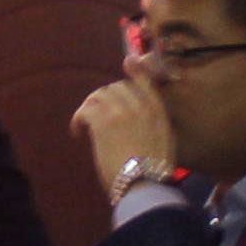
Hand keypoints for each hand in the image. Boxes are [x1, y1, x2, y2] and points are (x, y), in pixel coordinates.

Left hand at [75, 65, 176, 190]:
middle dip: (106, 98)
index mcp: (157, 110)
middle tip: (98, 114)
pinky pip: (85, 111)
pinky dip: (78, 119)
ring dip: (90, 107)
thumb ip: (157, 123)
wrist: (144, 184)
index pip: (145, 80)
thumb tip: (147, 117)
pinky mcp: (102, 122)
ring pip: (99, 96)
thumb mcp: (167, 141)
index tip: (128, 61)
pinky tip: (77, 132)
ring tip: (86, 123)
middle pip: (116, 87)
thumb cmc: (156, 171)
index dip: (136, 68)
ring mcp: (120, 111)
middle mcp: (139, 105)